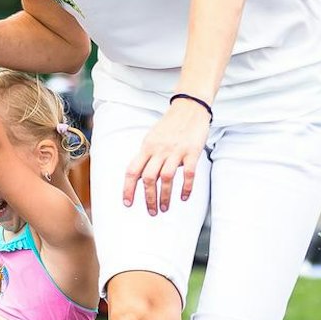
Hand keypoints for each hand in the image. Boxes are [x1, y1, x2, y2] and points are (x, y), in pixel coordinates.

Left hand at [122, 101, 209, 215]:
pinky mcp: (192, 151)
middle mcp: (159, 150)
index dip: (128, 188)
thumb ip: (146, 155)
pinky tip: (184, 197)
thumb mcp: (152, 137)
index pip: (132, 170)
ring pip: (166, 178)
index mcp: (146, 147)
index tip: (127, 203)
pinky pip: (189, 173)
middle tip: (152, 212)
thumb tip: (138, 175)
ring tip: (164, 208)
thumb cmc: (170, 125)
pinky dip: (186, 188)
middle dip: (148, 198)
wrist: (189, 107)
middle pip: (148, 178)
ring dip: (164, 196)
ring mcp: (176, 151)